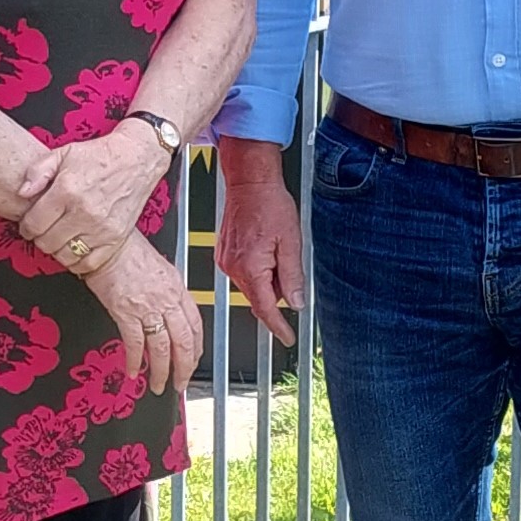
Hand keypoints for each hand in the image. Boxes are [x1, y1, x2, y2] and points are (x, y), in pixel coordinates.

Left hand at [14, 116, 164, 263]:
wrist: (136, 159)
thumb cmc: (99, 156)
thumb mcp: (63, 153)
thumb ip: (37, 171)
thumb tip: (22, 193)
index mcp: (67, 190)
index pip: (34, 224)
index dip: (26, 227)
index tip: (29, 225)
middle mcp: (84, 212)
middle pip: (47, 242)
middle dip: (40, 238)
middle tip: (44, 231)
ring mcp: (101, 228)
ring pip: (65, 255)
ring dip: (57, 250)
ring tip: (59, 238)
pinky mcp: (116, 238)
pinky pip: (88, 263)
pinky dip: (77, 261)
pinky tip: (75, 248)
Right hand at [81, 233, 203, 396]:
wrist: (106, 244)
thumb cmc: (127, 251)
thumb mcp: (159, 269)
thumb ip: (168, 292)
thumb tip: (168, 310)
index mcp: (177, 288)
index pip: (195, 325)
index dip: (196, 348)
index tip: (193, 361)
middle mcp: (167, 300)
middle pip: (183, 342)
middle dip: (184, 368)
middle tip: (180, 383)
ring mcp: (148, 308)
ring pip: (162, 348)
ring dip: (161, 371)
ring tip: (158, 384)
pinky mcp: (126, 312)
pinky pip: (135, 343)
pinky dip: (135, 360)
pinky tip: (133, 371)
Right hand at [213, 141, 304, 346]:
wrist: (250, 182)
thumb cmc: (269, 204)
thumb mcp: (291, 242)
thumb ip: (292, 276)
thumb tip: (296, 303)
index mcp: (250, 268)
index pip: (265, 308)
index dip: (278, 326)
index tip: (288, 337)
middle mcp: (233, 268)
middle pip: (259, 296)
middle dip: (276, 290)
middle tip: (288, 261)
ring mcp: (226, 261)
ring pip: (252, 284)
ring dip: (267, 277)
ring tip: (276, 246)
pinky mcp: (224, 254)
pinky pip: (244, 272)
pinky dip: (257, 268)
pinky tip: (265, 246)